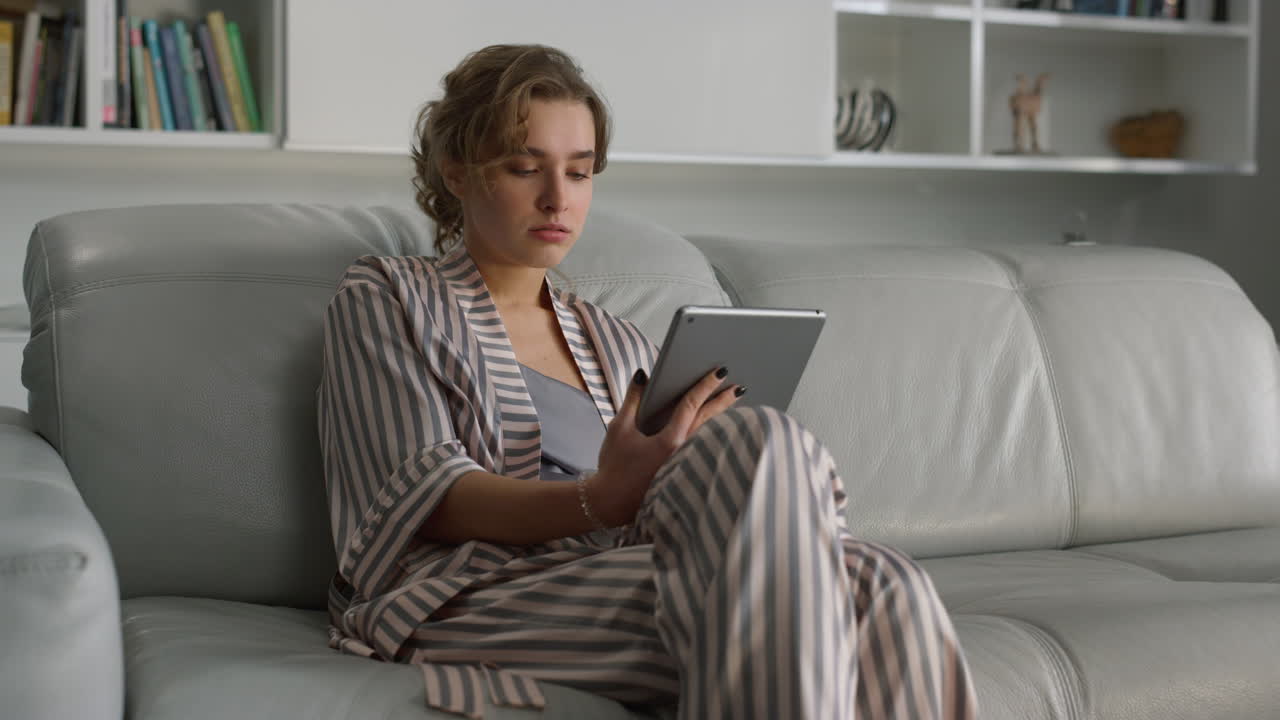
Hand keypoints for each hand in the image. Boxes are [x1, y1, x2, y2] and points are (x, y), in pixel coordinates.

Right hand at [590, 367, 744, 526]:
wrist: (610, 503)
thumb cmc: (614, 465)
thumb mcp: (619, 428)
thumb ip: (633, 399)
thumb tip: (642, 375)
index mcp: (669, 440)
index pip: (691, 405)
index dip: (705, 385)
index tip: (719, 371)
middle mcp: (683, 453)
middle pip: (709, 421)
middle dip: (724, 401)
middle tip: (739, 387)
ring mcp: (685, 466)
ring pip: (709, 437)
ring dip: (722, 420)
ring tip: (733, 407)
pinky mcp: (682, 476)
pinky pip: (702, 451)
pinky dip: (712, 437)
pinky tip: (718, 432)